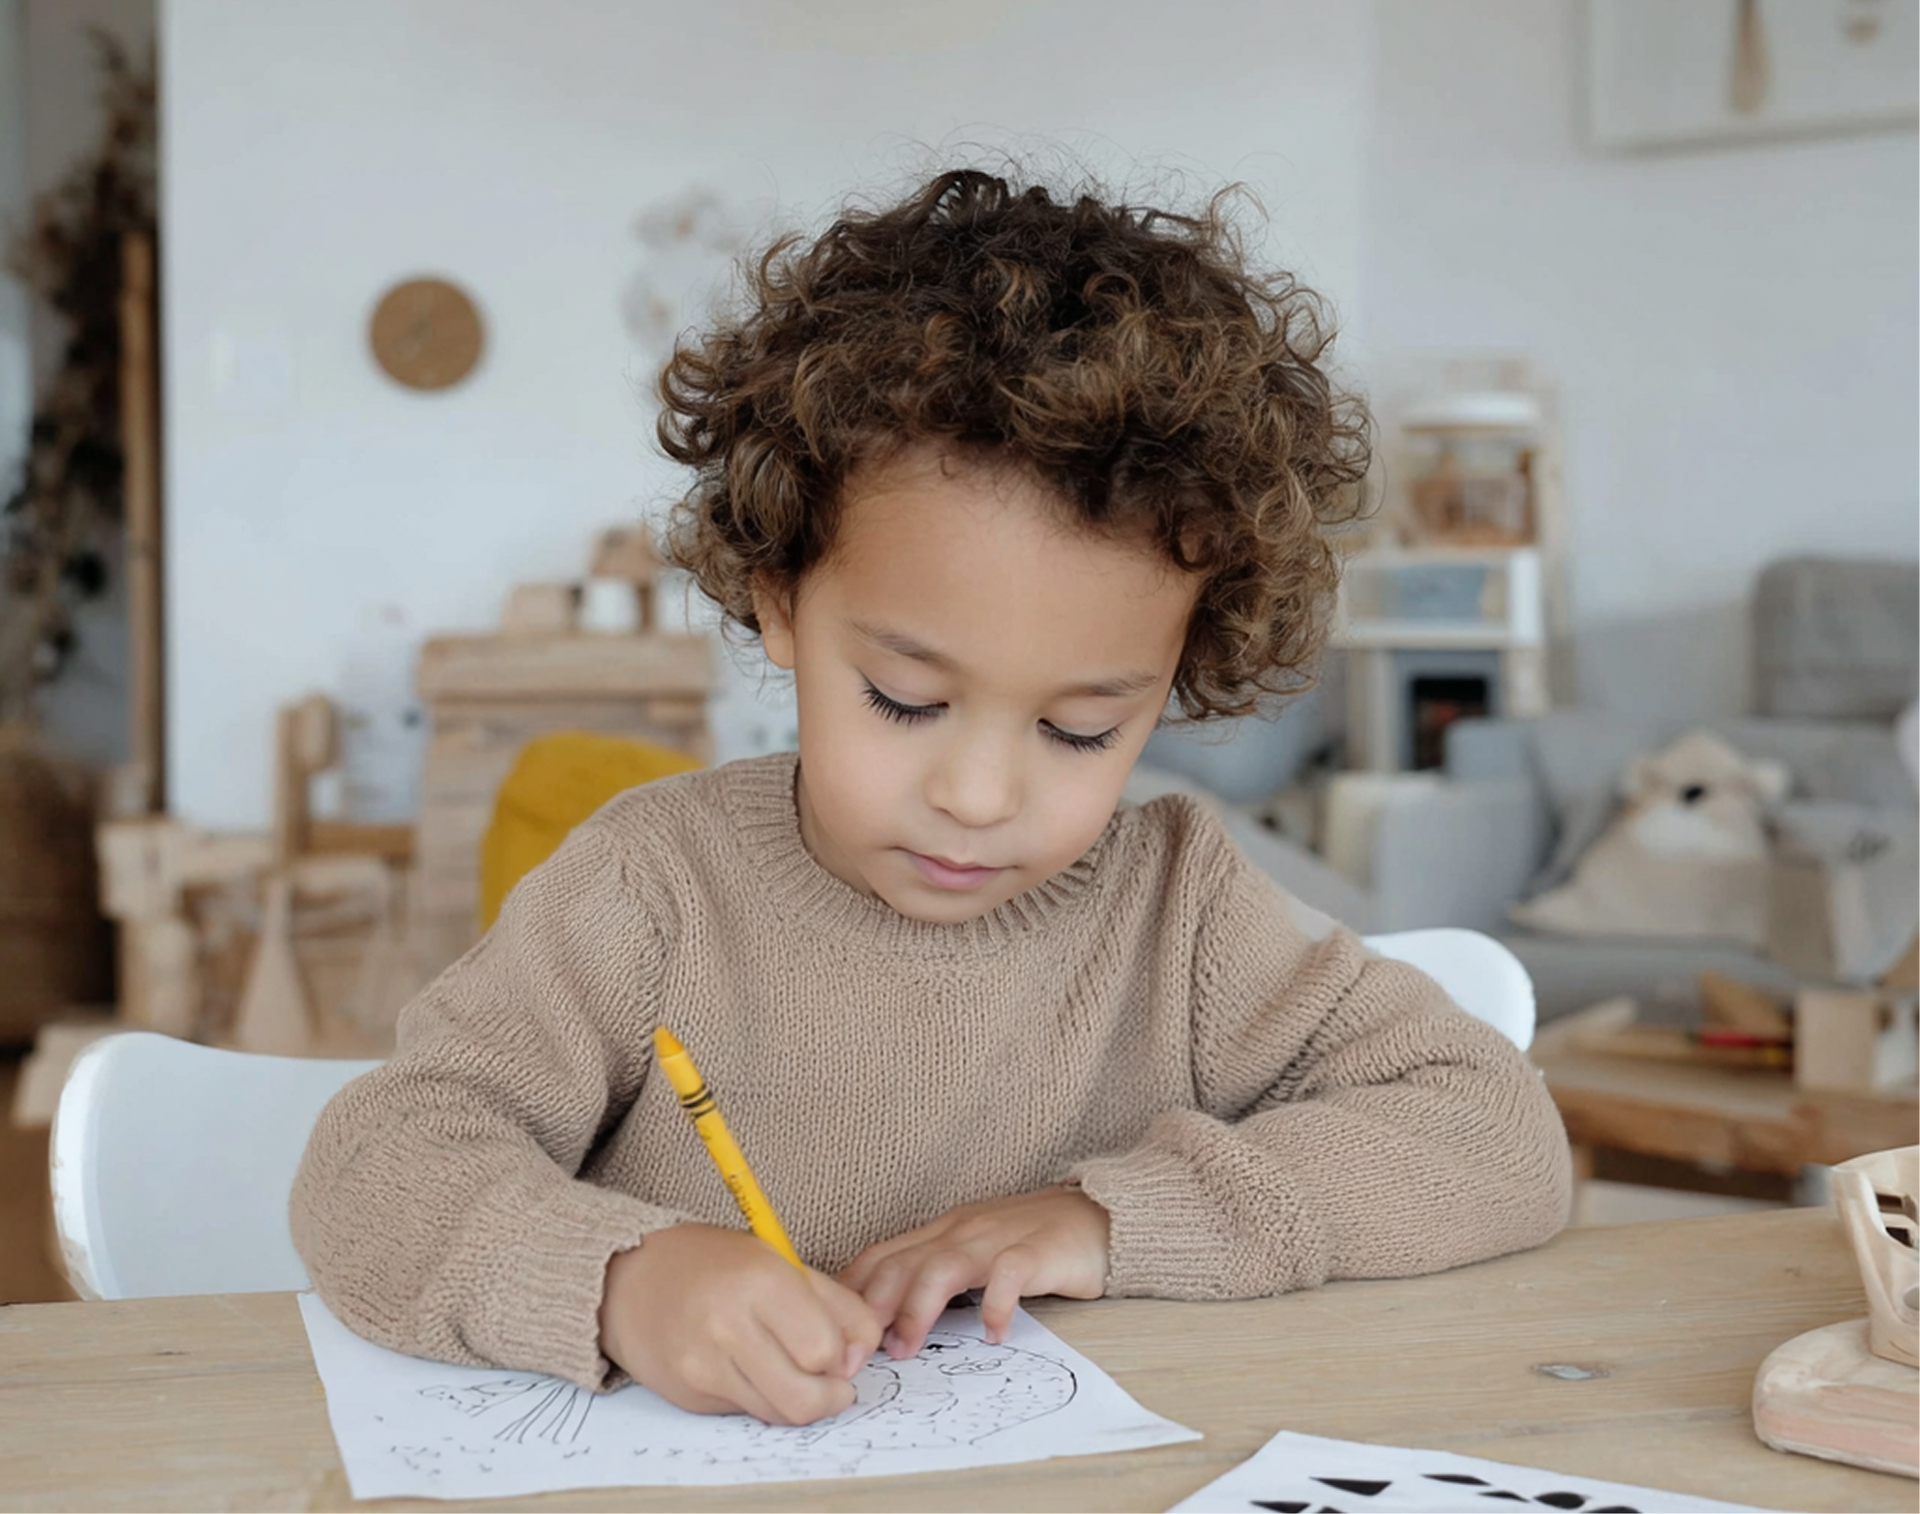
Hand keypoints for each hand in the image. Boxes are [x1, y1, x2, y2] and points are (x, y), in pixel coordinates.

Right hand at [599, 1224, 882, 1424]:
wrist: (632, 1278)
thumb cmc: (716, 1264)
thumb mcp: (783, 1262)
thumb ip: (837, 1306)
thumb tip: (861, 1357)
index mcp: (760, 1282)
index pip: (824, 1350)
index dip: (843, 1355)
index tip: (841, 1347)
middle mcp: (728, 1327)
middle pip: (804, 1398)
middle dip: (829, 1395)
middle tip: (830, 1379)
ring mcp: (703, 1367)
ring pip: (778, 1415)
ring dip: (797, 1400)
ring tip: (791, 1369)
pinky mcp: (688, 1395)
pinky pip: (746, 1413)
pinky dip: (760, 1398)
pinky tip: (749, 1368)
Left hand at [836, 1185, 1110, 1358]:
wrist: (1099, 1216)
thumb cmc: (1032, 1243)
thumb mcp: (972, 1254)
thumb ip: (933, 1279)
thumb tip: (884, 1326)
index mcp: (941, 1233)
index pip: (880, 1257)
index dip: (848, 1297)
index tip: (828, 1339)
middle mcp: (960, 1231)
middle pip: (901, 1263)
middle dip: (869, 1311)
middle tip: (853, 1359)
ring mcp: (997, 1238)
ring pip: (942, 1266)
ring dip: (917, 1309)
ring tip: (906, 1348)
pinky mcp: (1037, 1250)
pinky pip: (1009, 1274)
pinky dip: (995, 1304)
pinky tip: (992, 1335)